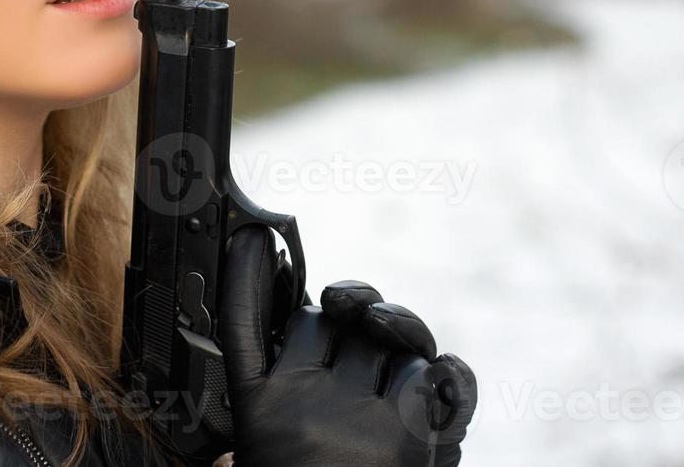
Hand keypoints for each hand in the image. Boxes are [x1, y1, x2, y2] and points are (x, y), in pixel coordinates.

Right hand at [217, 225, 476, 465]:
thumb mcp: (264, 457)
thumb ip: (273, 402)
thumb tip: (299, 329)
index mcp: (254, 414)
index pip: (242, 324)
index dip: (247, 274)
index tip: (253, 237)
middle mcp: (298, 407)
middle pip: (330, 323)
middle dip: (348, 322)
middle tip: (356, 327)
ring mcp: (354, 419)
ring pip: (384, 342)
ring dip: (397, 347)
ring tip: (392, 364)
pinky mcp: (409, 436)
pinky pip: (432, 373)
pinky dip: (441, 377)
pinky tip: (432, 384)